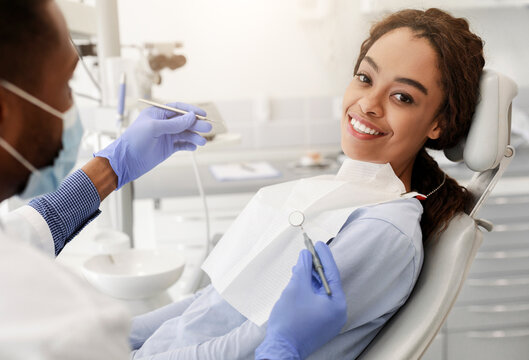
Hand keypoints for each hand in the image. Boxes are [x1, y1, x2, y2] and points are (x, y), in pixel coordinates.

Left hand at [95, 102, 211, 188]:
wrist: (126, 161)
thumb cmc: (135, 140)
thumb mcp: (154, 128)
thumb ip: (174, 123)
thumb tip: (192, 116)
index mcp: (157, 114)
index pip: (178, 109)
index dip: (191, 111)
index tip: (203, 114)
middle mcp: (163, 124)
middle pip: (184, 121)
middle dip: (196, 124)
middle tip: (208, 128)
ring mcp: (166, 136)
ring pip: (185, 134)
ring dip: (194, 136)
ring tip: (202, 142)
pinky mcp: (167, 148)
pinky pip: (181, 145)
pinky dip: (188, 145)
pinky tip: (193, 147)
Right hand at [255, 242, 346, 359]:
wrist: (281, 349)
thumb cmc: (290, 320)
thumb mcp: (296, 288)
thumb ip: (303, 268)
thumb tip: (305, 255)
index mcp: (337, 304)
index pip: (332, 273)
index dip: (324, 256)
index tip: (319, 243)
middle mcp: (337, 313)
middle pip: (326, 283)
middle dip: (315, 267)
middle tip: (308, 251)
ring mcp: (329, 321)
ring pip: (320, 293)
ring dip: (309, 279)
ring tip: (299, 266)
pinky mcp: (319, 324)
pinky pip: (316, 302)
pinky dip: (308, 291)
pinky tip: (298, 282)